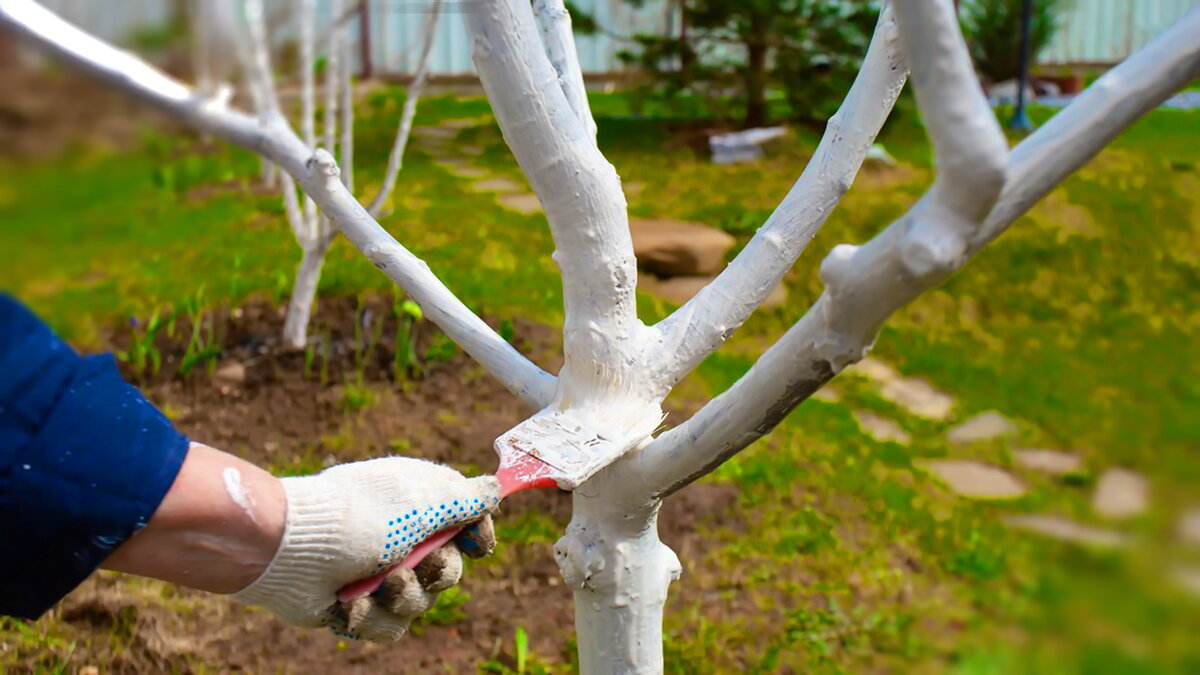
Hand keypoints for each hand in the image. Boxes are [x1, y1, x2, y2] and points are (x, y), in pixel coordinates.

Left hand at [232, 457, 499, 641]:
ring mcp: (378, 573)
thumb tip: (495, 489)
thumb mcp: (421, 501)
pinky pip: (389, 626)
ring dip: (403, 596)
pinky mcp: (358, 605)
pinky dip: (371, 617)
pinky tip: (348, 602)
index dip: (476, 536)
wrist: (289, 550)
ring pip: (421, 603)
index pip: (466, 523)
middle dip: (439, 573)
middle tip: (421, 566)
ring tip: (377, 585)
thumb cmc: (358, 517)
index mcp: (419, 505)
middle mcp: (402, 538)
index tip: (476, 543)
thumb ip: (465, 499)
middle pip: (450, 570)